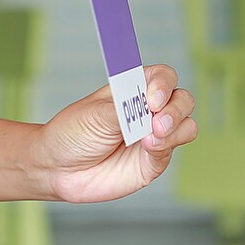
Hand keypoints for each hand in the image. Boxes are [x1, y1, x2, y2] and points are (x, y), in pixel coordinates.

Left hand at [33, 64, 195, 202]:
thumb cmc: (74, 133)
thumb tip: (152, 111)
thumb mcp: (97, 114)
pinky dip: (168, 145)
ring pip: (186, 123)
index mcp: (135, 89)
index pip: (164, 76)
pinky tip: (149, 147)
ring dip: (175, 126)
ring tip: (151, 137)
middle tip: (155, 121)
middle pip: (182, 98)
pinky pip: (175, 148)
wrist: (58, 168)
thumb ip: (127, 110)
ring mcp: (155, 134)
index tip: (151, 99)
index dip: (163, 84)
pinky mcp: (154, 159)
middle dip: (175, 108)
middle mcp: (149, 110)